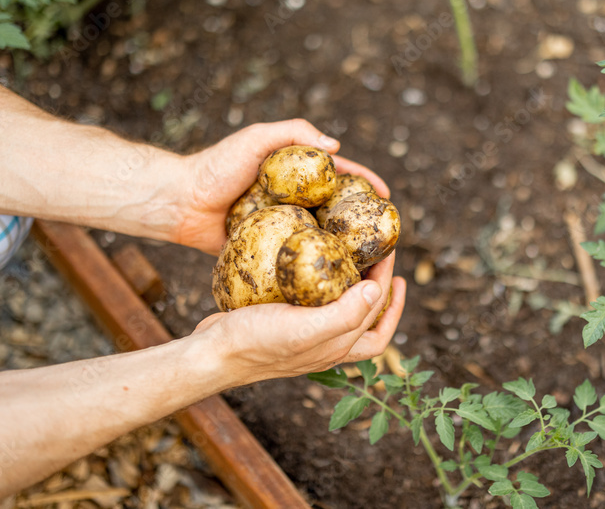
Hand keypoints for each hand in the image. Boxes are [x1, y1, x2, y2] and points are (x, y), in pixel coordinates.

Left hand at [171, 119, 389, 253]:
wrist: (180, 202)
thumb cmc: (216, 166)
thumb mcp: (256, 139)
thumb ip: (293, 133)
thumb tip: (335, 145)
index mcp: (296, 174)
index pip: (341, 177)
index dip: (366, 185)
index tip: (387, 200)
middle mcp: (295, 202)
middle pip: (337, 212)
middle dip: (362, 224)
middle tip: (385, 241)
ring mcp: (283, 228)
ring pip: (321, 239)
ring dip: (343, 252)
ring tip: (367, 266)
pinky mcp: (269, 252)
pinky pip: (295, 261)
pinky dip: (313, 270)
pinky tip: (331, 284)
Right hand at [192, 253, 406, 385]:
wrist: (211, 352)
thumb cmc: (256, 343)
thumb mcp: (305, 329)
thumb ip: (344, 315)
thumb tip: (377, 291)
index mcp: (336, 348)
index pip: (377, 323)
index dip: (393, 299)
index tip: (392, 265)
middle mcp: (324, 343)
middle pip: (365, 316)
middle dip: (378, 286)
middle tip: (378, 253)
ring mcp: (303, 334)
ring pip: (341, 310)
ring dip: (354, 285)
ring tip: (354, 257)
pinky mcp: (283, 321)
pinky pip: (312, 301)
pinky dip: (320, 283)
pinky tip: (312, 263)